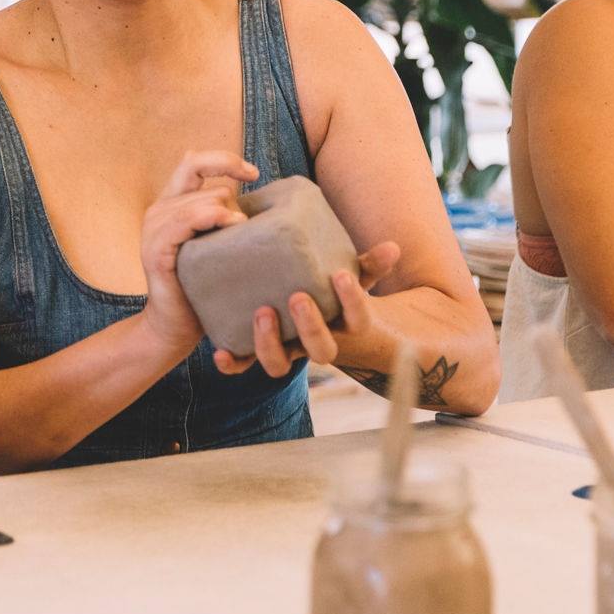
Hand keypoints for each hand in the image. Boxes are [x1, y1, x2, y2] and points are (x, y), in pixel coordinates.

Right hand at [132, 151, 258, 358]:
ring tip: (242, 228)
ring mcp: (154, 230)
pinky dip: (209, 218)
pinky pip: (184, 222)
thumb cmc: (203, 287)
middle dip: (231, 190)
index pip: (193, 160)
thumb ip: (224, 216)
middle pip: (199, 175)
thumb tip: (252, 193)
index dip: (224, 159)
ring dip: (226, 209)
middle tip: (248, 220)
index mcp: (171, 203)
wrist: (176, 328)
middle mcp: (158, 211)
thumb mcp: (217, 244)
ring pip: (198, 199)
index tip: (254, 174)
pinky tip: (230, 226)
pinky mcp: (156, 251)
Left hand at [212, 241, 400, 376]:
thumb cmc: (332, 292)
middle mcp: (313, 343)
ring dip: (269, 343)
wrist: (312, 318)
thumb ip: (367, 265)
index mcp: (342, 325)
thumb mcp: (352, 278)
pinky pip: (244, 365)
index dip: (352, 302)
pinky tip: (221, 351)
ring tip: (262, 311)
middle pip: (321, 351)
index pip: (357, 320)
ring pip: (280, 365)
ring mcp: (286, 349)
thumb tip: (392, 248)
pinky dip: (233, 363)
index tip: (342, 275)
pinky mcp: (257, 350)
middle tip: (297, 297)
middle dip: (310, 327)